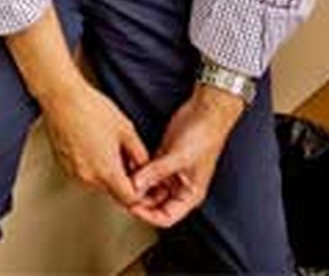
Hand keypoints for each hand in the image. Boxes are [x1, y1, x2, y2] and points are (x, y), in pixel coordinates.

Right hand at [38, 80, 149, 207]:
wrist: (62, 98)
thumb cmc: (91, 109)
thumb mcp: (126, 130)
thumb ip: (140, 155)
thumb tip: (145, 168)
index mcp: (107, 171)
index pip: (129, 199)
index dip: (142, 194)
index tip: (146, 185)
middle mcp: (88, 178)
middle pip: (114, 192)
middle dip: (125, 181)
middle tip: (130, 160)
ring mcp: (74, 173)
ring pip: (99, 183)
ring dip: (108, 173)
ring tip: (110, 147)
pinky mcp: (64, 166)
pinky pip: (85, 174)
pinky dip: (94, 167)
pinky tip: (95, 146)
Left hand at [128, 85, 245, 227]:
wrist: (205, 111)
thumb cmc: (204, 136)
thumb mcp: (179, 157)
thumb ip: (156, 172)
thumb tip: (136, 184)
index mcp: (190, 195)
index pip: (166, 217)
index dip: (148, 215)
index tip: (132, 206)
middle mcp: (180, 187)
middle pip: (155, 205)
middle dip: (139, 200)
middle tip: (124, 193)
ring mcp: (170, 173)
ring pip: (149, 188)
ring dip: (137, 185)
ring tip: (123, 180)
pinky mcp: (163, 158)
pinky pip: (147, 171)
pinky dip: (137, 171)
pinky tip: (127, 167)